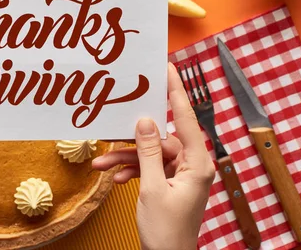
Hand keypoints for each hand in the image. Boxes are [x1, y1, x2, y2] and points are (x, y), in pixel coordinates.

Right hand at [92, 63, 214, 249]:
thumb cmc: (167, 231)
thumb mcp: (152, 187)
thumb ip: (148, 151)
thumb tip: (144, 121)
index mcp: (198, 163)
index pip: (186, 118)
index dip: (176, 91)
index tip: (167, 69)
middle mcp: (192, 165)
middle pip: (160, 137)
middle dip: (132, 137)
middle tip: (117, 117)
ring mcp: (180, 174)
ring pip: (149, 153)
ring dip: (125, 157)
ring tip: (101, 162)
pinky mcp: (169, 182)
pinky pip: (148, 167)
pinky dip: (130, 169)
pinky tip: (114, 175)